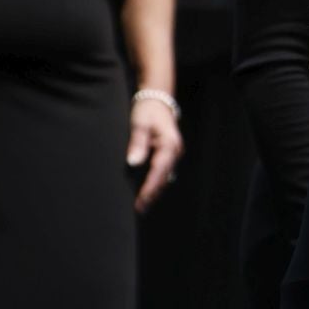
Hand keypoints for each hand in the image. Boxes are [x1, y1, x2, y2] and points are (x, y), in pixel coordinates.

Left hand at [127, 96, 182, 213]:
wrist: (157, 99)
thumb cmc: (147, 110)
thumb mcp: (140, 123)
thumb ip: (138, 143)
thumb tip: (134, 162)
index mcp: (169, 145)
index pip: (158, 171)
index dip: (149, 188)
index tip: (140, 201)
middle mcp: (175, 151)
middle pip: (163, 178)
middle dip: (151, 194)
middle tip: (139, 209)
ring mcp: (174, 153)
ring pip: (165, 177)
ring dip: (154, 190)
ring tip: (141, 206)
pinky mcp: (169, 154)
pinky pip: (163, 172)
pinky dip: (155, 182)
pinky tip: (146, 192)